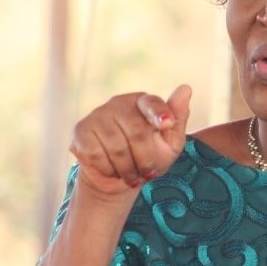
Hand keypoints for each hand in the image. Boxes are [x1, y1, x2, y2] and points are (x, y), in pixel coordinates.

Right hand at [69, 84, 192, 195]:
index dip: (159, 113)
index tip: (167, 124)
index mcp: (142, 101)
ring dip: (128, 169)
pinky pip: (96, 154)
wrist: (119, 177)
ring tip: (132, 175)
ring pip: (116, 147)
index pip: (151, 103)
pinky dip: (108, 169)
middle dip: (146, 160)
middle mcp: (118, 103)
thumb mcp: (171, 142)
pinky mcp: (81, 131)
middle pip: (136, 132)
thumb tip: (186, 88)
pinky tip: (112, 169)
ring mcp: (97, 114)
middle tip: (148, 173)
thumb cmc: (150, 157)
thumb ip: (178, 117)